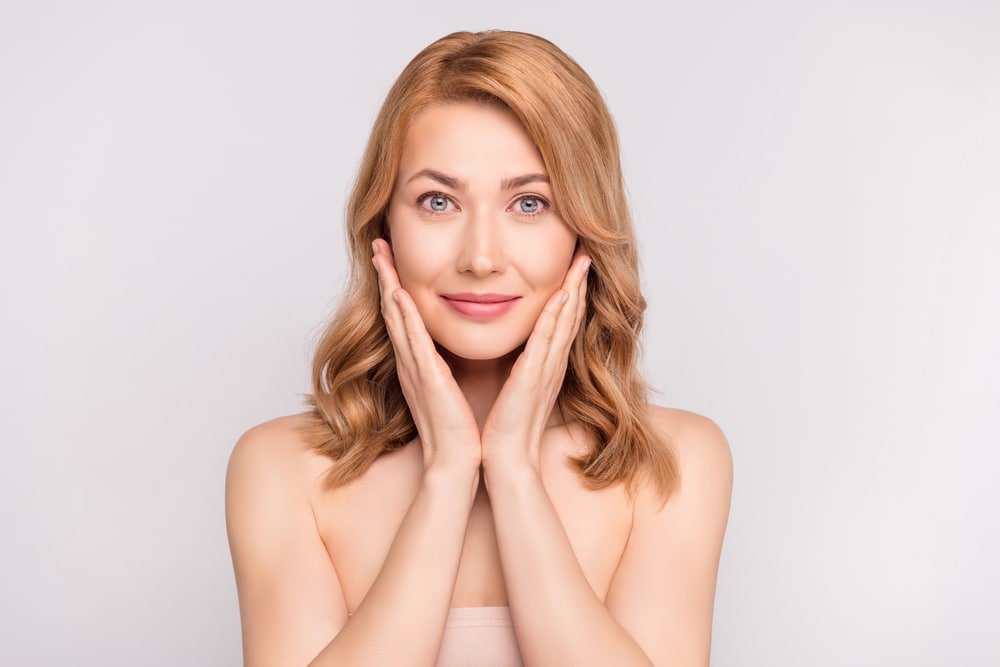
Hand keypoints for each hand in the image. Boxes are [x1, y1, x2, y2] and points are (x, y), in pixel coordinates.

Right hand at [372, 239, 481, 473]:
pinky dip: (404, 316)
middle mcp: (412, 362)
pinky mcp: (426, 378)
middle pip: (393, 310)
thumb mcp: (450, 389)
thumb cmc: (457, 430)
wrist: (455, 462)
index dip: (395, 287)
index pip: (404, 318)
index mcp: (420, 364)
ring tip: (380, 255)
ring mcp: (415, 369)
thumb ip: (445, 369)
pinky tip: (398, 294)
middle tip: (377, 244)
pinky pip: (412, 341)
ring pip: (397, 318)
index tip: (391, 260)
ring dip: (388, 285)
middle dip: (385, 276)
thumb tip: (449, 353)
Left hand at [480, 250, 590, 472]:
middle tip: (586, 252)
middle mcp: (552, 364)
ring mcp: (545, 370)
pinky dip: (556, 317)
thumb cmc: (507, 427)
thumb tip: (520, 353)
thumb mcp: (517, 389)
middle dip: (579, 282)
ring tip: (581, 262)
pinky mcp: (533, 378)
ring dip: (574, 290)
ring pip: (564, 322)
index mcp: (546, 365)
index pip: (563, 322)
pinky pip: (547, 341)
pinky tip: (562, 295)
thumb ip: (522, 367)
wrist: (506, 458)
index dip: (572, 292)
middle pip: (571, 315)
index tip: (575, 266)